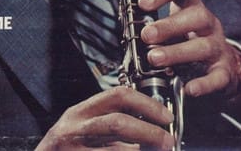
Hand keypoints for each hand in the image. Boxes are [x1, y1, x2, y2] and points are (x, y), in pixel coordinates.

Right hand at [35, 87, 174, 149]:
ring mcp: (73, 149)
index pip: (117, 95)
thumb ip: (107, 125)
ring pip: (117, 150)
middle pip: (118, 122)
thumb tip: (148, 125)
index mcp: (79, 113)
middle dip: (149, 132)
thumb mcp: (81, 130)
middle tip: (167, 141)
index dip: (146, 104)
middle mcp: (74, 128)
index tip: (165, 116)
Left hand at [138, 0, 239, 97]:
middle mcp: (207, 22)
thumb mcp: (170, 26)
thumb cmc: (185, 39)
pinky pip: (218, 76)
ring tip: (154, 59)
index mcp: (191, 5)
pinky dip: (203, 83)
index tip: (143, 2)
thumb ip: (152, 23)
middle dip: (168, 26)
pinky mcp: (224, 71)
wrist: (219, 66)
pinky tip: (188, 88)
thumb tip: (129, 27)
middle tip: (146, 35)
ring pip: (203, 46)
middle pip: (196, 16)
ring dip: (177, 52)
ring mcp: (218, 46)